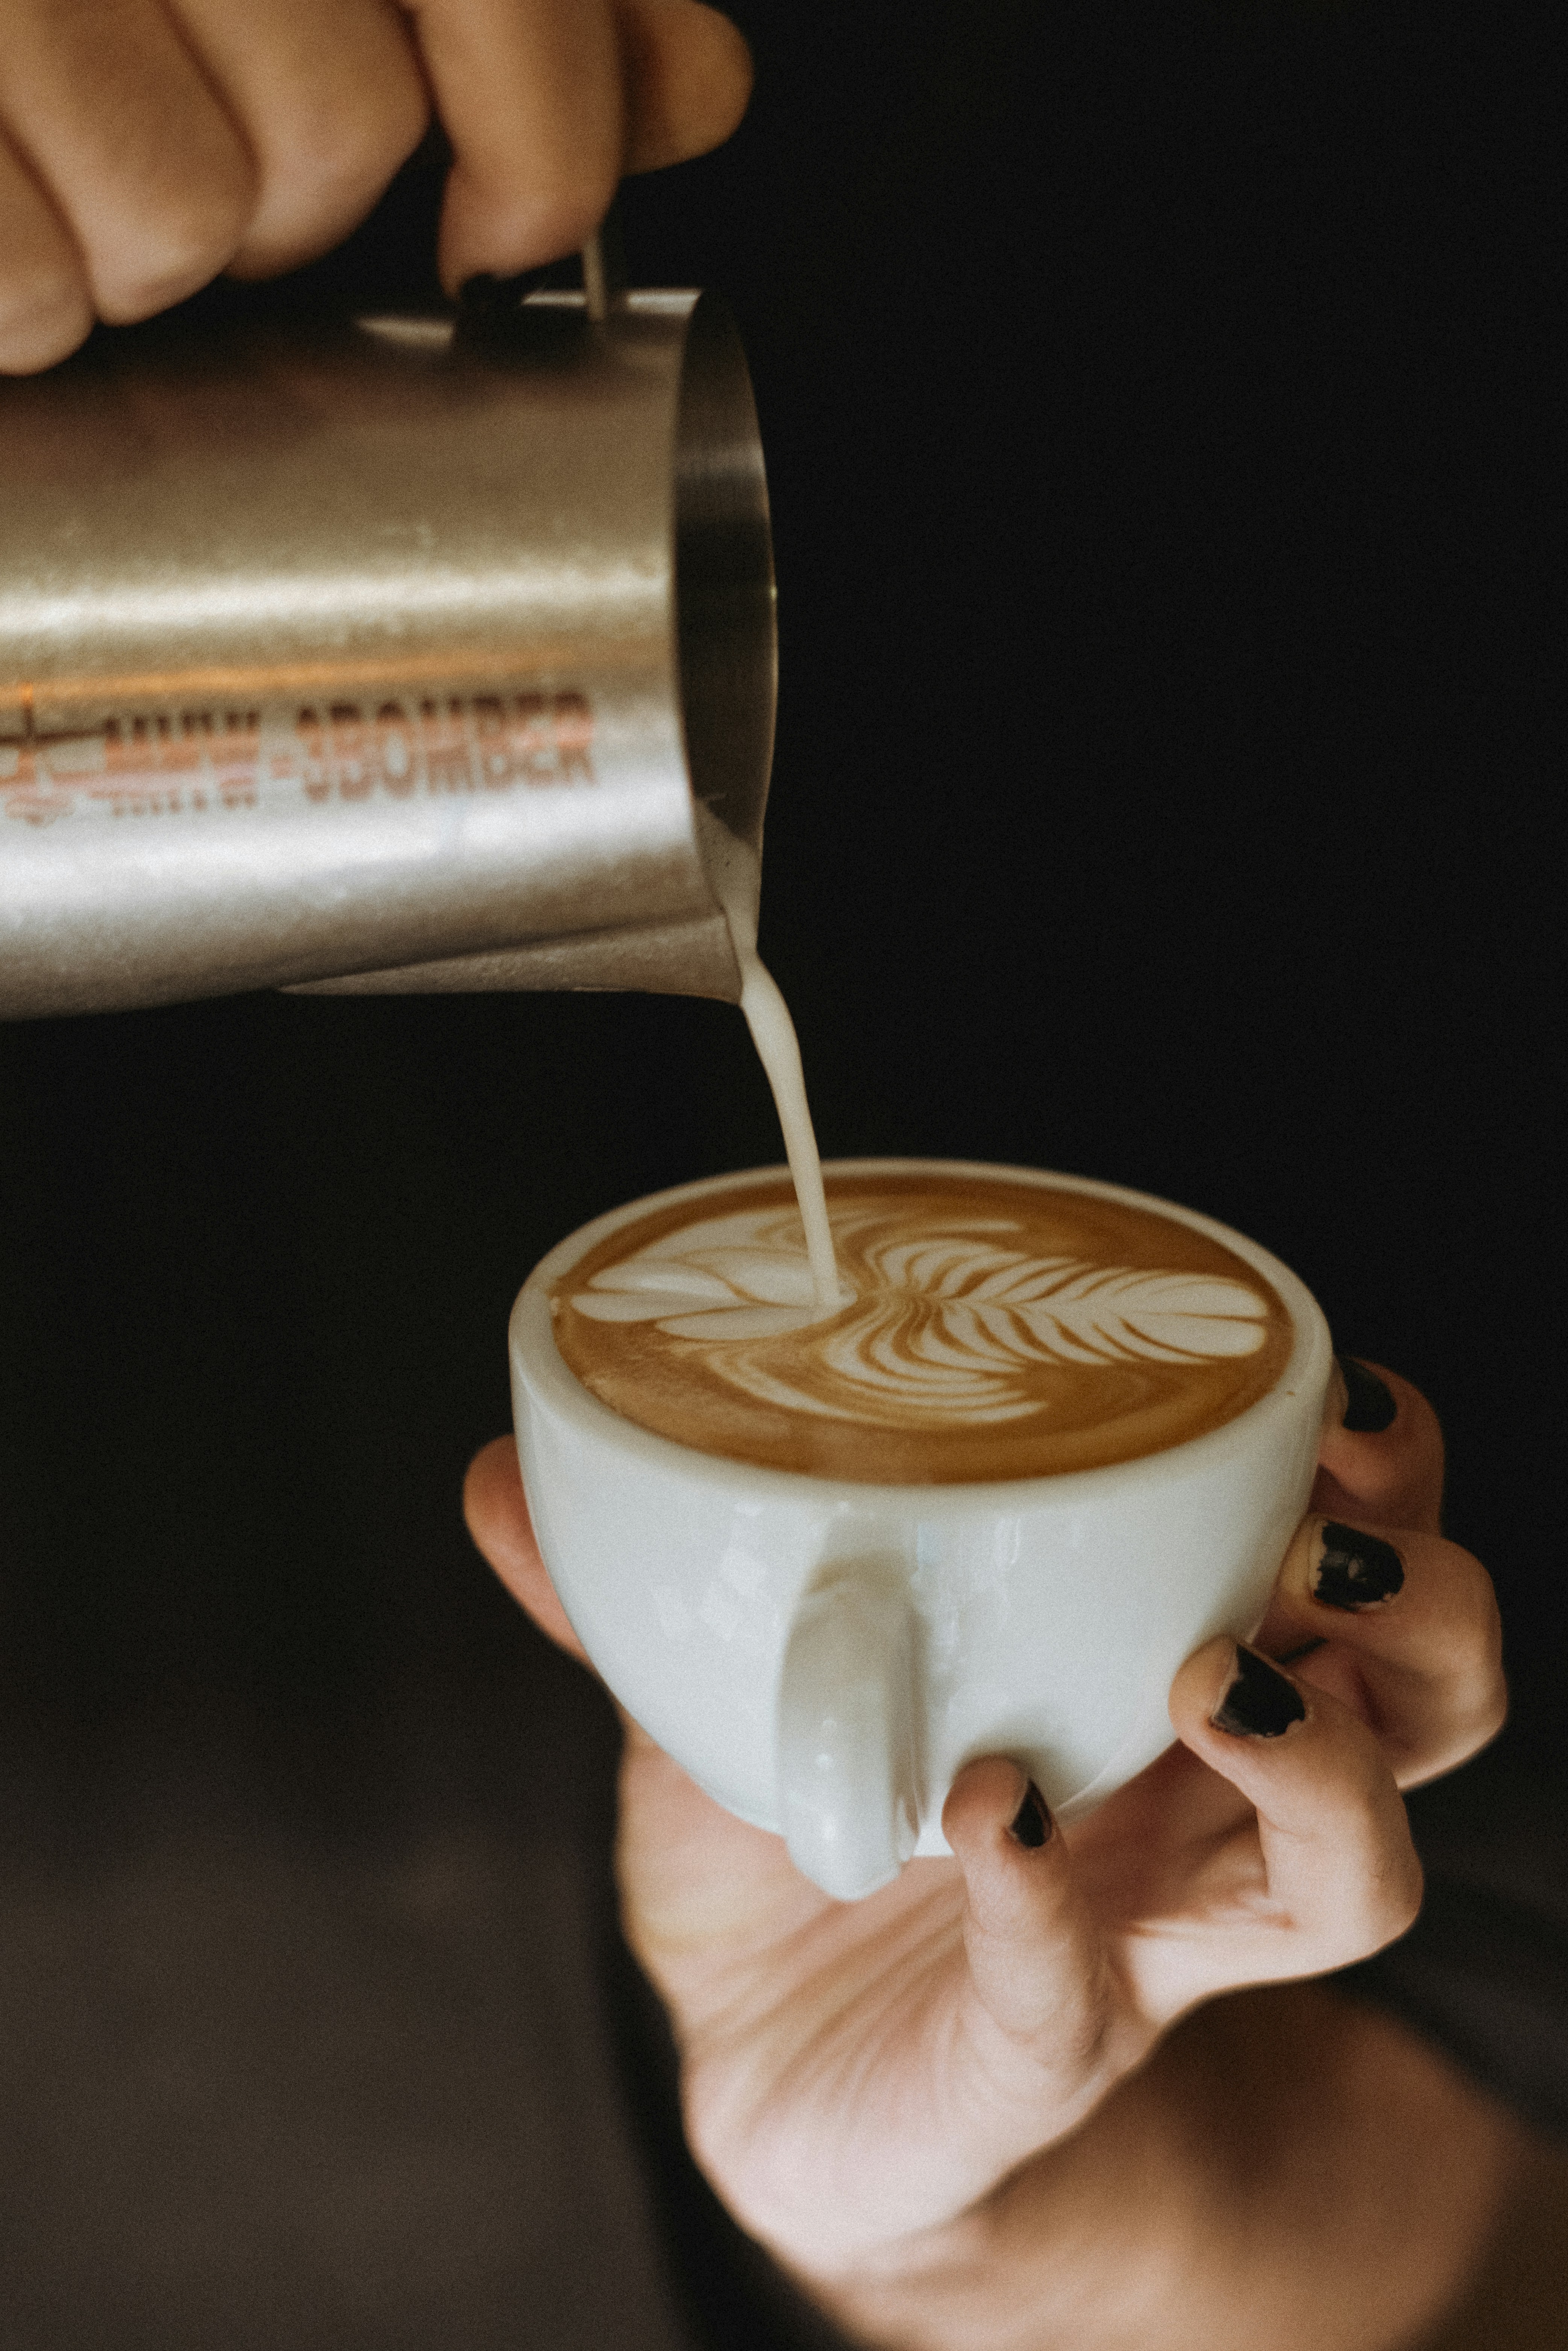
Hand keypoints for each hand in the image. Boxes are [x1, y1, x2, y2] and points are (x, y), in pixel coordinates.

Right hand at [0, 0, 751, 372]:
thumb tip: (695, 84)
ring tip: (55, 157)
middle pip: (337, 134)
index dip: (542, 141)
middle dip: (283, 195)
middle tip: (183, 136)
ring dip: (134, 244)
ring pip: (184, 223)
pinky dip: (18, 295)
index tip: (508, 232)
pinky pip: (31, 285)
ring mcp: (14, 3)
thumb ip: (519, 6)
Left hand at [464, 1361, 1503, 2303]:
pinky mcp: (1048, 2055)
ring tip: (1215, 1673)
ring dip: (1325, 1761)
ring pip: (1356, 1873)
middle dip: (1424, 1604)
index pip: (1352, 1563)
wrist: (778, 2071)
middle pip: (1428, 1703)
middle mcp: (1196, 1803)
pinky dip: (1042, 1906)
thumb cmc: (801, 1850)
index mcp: (1156, 1672)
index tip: (1321, 1394)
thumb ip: (639, 1595)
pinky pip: (1084, 1993)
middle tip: (1325, 1532)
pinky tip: (987, 1822)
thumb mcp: (736, 1690)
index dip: (1385, 1479)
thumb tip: (503, 1470)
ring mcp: (1147, 1941)